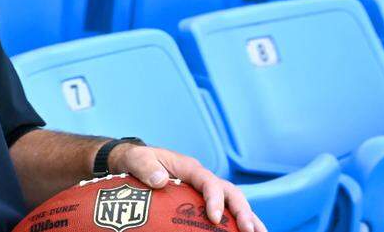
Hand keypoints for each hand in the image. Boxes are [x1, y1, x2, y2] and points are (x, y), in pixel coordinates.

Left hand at [108, 143, 265, 231]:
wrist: (134, 162)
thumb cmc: (136, 160)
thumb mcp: (136, 159)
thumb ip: (146, 167)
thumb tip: (161, 180)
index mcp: (190, 167)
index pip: (209, 182)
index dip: (215, 198)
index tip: (213, 217)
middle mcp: (203, 179)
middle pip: (230, 192)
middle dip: (241, 211)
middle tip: (248, 230)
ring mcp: (206, 191)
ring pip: (234, 203)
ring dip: (249, 218)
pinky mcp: (203, 202)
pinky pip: (225, 212)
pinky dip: (237, 223)